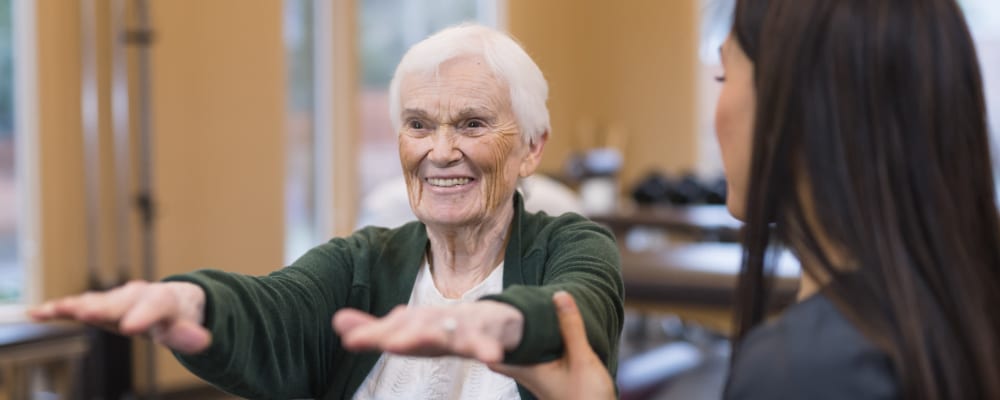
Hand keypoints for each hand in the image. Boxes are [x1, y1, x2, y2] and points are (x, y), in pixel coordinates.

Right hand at [27, 280, 211, 353]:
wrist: (173, 300)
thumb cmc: (179, 317)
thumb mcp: (189, 328)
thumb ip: (191, 336)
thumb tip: (204, 341)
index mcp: (163, 300)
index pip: (156, 305)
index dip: (143, 316)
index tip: (131, 327)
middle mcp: (137, 294)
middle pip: (119, 302)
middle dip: (104, 308)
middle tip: (87, 314)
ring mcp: (116, 299)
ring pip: (95, 301)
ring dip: (75, 306)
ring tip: (55, 311)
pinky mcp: (100, 305)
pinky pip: (78, 305)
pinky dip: (60, 309)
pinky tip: (38, 313)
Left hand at [332, 301, 522, 363]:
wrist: (497, 322)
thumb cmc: (444, 329)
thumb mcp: (408, 331)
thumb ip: (375, 331)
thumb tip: (337, 321)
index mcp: (417, 325)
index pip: (394, 328)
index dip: (374, 333)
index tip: (353, 339)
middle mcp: (437, 323)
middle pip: (421, 327)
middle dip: (406, 333)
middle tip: (389, 342)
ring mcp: (464, 327)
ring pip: (453, 333)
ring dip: (443, 336)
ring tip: (426, 341)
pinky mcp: (489, 335)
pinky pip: (489, 343)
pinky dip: (488, 348)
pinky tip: (492, 358)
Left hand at [488, 291, 614, 399]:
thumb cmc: (587, 398)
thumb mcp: (581, 359)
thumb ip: (570, 328)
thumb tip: (559, 296)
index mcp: (527, 370)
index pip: (493, 354)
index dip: (487, 336)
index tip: (488, 315)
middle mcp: (528, 375)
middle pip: (505, 352)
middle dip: (503, 333)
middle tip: (503, 310)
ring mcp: (538, 379)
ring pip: (520, 355)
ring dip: (521, 338)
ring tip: (523, 315)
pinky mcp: (550, 380)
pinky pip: (535, 358)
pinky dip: (535, 344)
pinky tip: (545, 334)